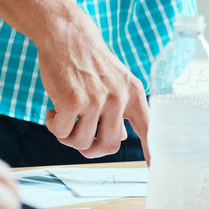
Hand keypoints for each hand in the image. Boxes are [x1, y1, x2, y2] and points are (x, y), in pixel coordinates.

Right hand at [37, 9, 150, 157]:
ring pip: (81, 143)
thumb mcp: (115, 80)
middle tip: (79, 135)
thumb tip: (121, 139)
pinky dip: (52, 125)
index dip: (152, 155)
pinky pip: (61, 132)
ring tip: (64, 115)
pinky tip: (52, 109)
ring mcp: (96, 100)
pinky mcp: (72, 101)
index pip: (149, 130)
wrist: (66, 35)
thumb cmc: (88, 61)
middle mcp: (119, 98)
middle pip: (109, 146)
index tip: (156, 173)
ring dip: (68, 136)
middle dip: (91, 148)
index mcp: (134, 94)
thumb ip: (120, 109)